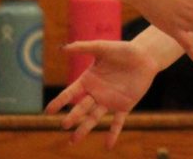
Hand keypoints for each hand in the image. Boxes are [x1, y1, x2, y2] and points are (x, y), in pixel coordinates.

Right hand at [45, 40, 159, 146]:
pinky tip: (108, 146)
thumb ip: (83, 47)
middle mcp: (96, 93)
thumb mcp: (102, 47)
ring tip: (73, 141)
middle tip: (64, 125)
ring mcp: (109, 101)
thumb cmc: (122, 50)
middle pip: (81, 108)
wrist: (144, 56)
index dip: (60, 101)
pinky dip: (113, 133)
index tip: (48, 111)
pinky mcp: (124, 106)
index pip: (70, 93)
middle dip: (73, 117)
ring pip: (94, 117)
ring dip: (85, 129)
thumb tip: (62, 49)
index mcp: (88, 80)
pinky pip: (117, 122)